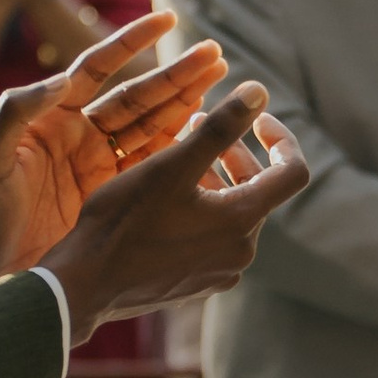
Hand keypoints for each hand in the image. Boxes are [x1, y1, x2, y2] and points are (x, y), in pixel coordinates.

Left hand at [0, 14, 227, 288]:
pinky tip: (204, 130)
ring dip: (185, 104)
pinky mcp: (108, 198)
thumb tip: (61, 79)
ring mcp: (96, 167)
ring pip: (150, 126)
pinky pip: (149, 166)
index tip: (168, 20)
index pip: (98, 68)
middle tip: (215, 55)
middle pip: (136, 96)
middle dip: (176, 75)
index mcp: (51, 118)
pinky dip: (178, 148)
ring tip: (219, 81)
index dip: (132, 43)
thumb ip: (15, 114)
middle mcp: (77, 135)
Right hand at [46, 91, 308, 329]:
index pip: (293, 172)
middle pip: (260, 191)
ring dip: (215, 180)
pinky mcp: (198, 283)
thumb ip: (221, 127)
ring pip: (233, 214)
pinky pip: (214, 238)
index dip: (282, 139)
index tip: (257, 119)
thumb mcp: (172, 164)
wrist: (84, 286)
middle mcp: (240, 252)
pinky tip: (166, 199)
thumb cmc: (124, 221)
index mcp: (242, 220)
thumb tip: (260, 91)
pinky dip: (202, 210)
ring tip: (178, 157)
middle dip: (236, 154)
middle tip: (200, 126)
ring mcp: (220, 272)